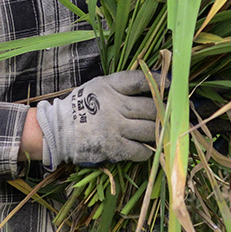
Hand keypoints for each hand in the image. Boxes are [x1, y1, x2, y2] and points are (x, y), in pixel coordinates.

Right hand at [35, 71, 162, 168]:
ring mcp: (115, 129)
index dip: (158, 82)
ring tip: (164, 130)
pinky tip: (147, 146)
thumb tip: (155, 82)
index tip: (170, 84)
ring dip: (160, 130)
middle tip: (172, 112)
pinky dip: (148, 149)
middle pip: (152, 108)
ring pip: (150, 130)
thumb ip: (123, 83)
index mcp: (111, 87)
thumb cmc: (83, 105)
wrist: (58, 130)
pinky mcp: (113, 148)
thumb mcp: (100, 85)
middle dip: (165, 110)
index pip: (140, 81)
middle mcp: (115, 107)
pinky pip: (140, 150)